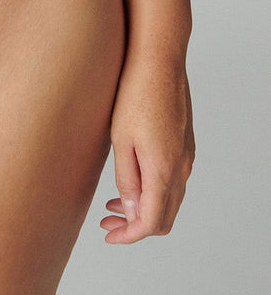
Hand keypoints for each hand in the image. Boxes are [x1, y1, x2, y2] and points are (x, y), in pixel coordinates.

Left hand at [101, 50, 194, 243]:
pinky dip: (153, 190)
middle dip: (135, 226)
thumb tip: (133, 213)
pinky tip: (131, 180)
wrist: (159, 59)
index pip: (151, 222)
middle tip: (107, 221)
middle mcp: (182, 166)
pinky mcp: (185, 143)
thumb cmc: (134, 93)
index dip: (129, 235)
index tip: (108, 235)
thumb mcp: (121, 140)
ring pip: (170, 199)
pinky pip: (173, 180)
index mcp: (164, 169)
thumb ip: (128, 180)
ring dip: (144, 208)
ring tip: (113, 204)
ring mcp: (187, 155)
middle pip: (165, 217)